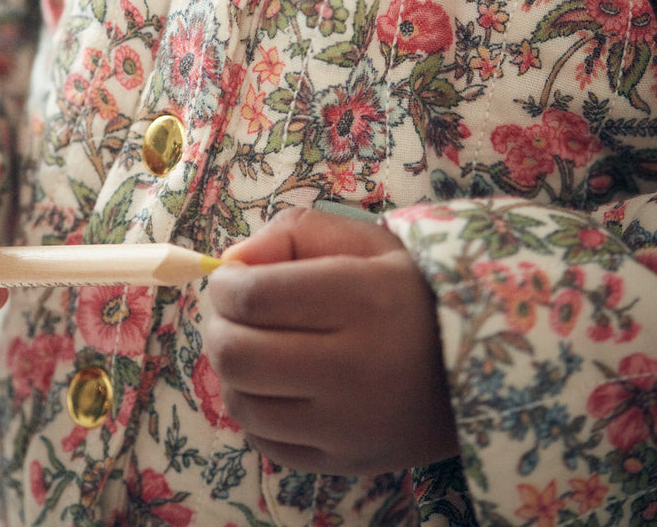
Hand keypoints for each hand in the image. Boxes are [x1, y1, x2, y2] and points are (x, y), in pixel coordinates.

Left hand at [205, 206, 458, 475]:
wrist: (477, 365)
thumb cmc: (408, 288)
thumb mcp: (362, 240)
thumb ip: (291, 234)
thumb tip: (230, 262)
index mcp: (361, 300)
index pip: (254, 297)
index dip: (225, 284)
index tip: (229, 278)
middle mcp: (353, 370)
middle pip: (238, 355)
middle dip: (219, 326)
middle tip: (232, 314)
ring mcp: (348, 427)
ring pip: (243, 403)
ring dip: (232, 371)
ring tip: (255, 347)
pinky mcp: (344, 463)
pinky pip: (265, 443)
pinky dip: (255, 411)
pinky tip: (276, 386)